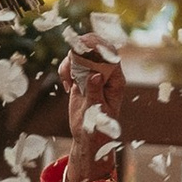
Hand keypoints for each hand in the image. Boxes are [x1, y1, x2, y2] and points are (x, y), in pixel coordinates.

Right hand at [60, 42, 122, 181]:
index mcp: (116, 81)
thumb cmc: (98, 129)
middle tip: (71, 55)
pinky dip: (66, 70)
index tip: (84, 44)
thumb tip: (95, 75)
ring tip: (69, 82)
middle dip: (82, 49)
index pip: (111, 57)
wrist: (87, 137)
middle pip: (96, 50)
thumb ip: (95, 93)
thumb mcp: (97, 113)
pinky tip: (67, 85)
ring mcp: (93, 74)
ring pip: (81, 55)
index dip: (99, 48)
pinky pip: (72, 64)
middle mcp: (106, 75)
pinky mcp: (81, 78)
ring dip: (71, 62)